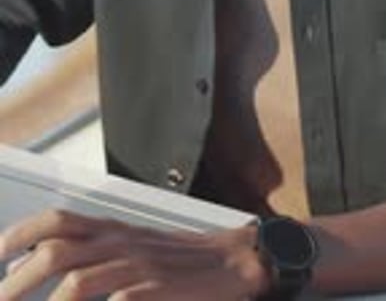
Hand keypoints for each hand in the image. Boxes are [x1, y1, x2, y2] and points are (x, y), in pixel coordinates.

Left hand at [0, 209, 270, 299]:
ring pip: (79, 281)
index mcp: (114, 229)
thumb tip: (38, 265)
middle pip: (56, 252)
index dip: (18, 235)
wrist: (235, 261)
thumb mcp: (134, 245)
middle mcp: (121, 244)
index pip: (57, 221)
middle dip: (17, 282)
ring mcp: (138, 269)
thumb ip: (92, 250)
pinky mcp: (156, 293)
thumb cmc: (181, 260)